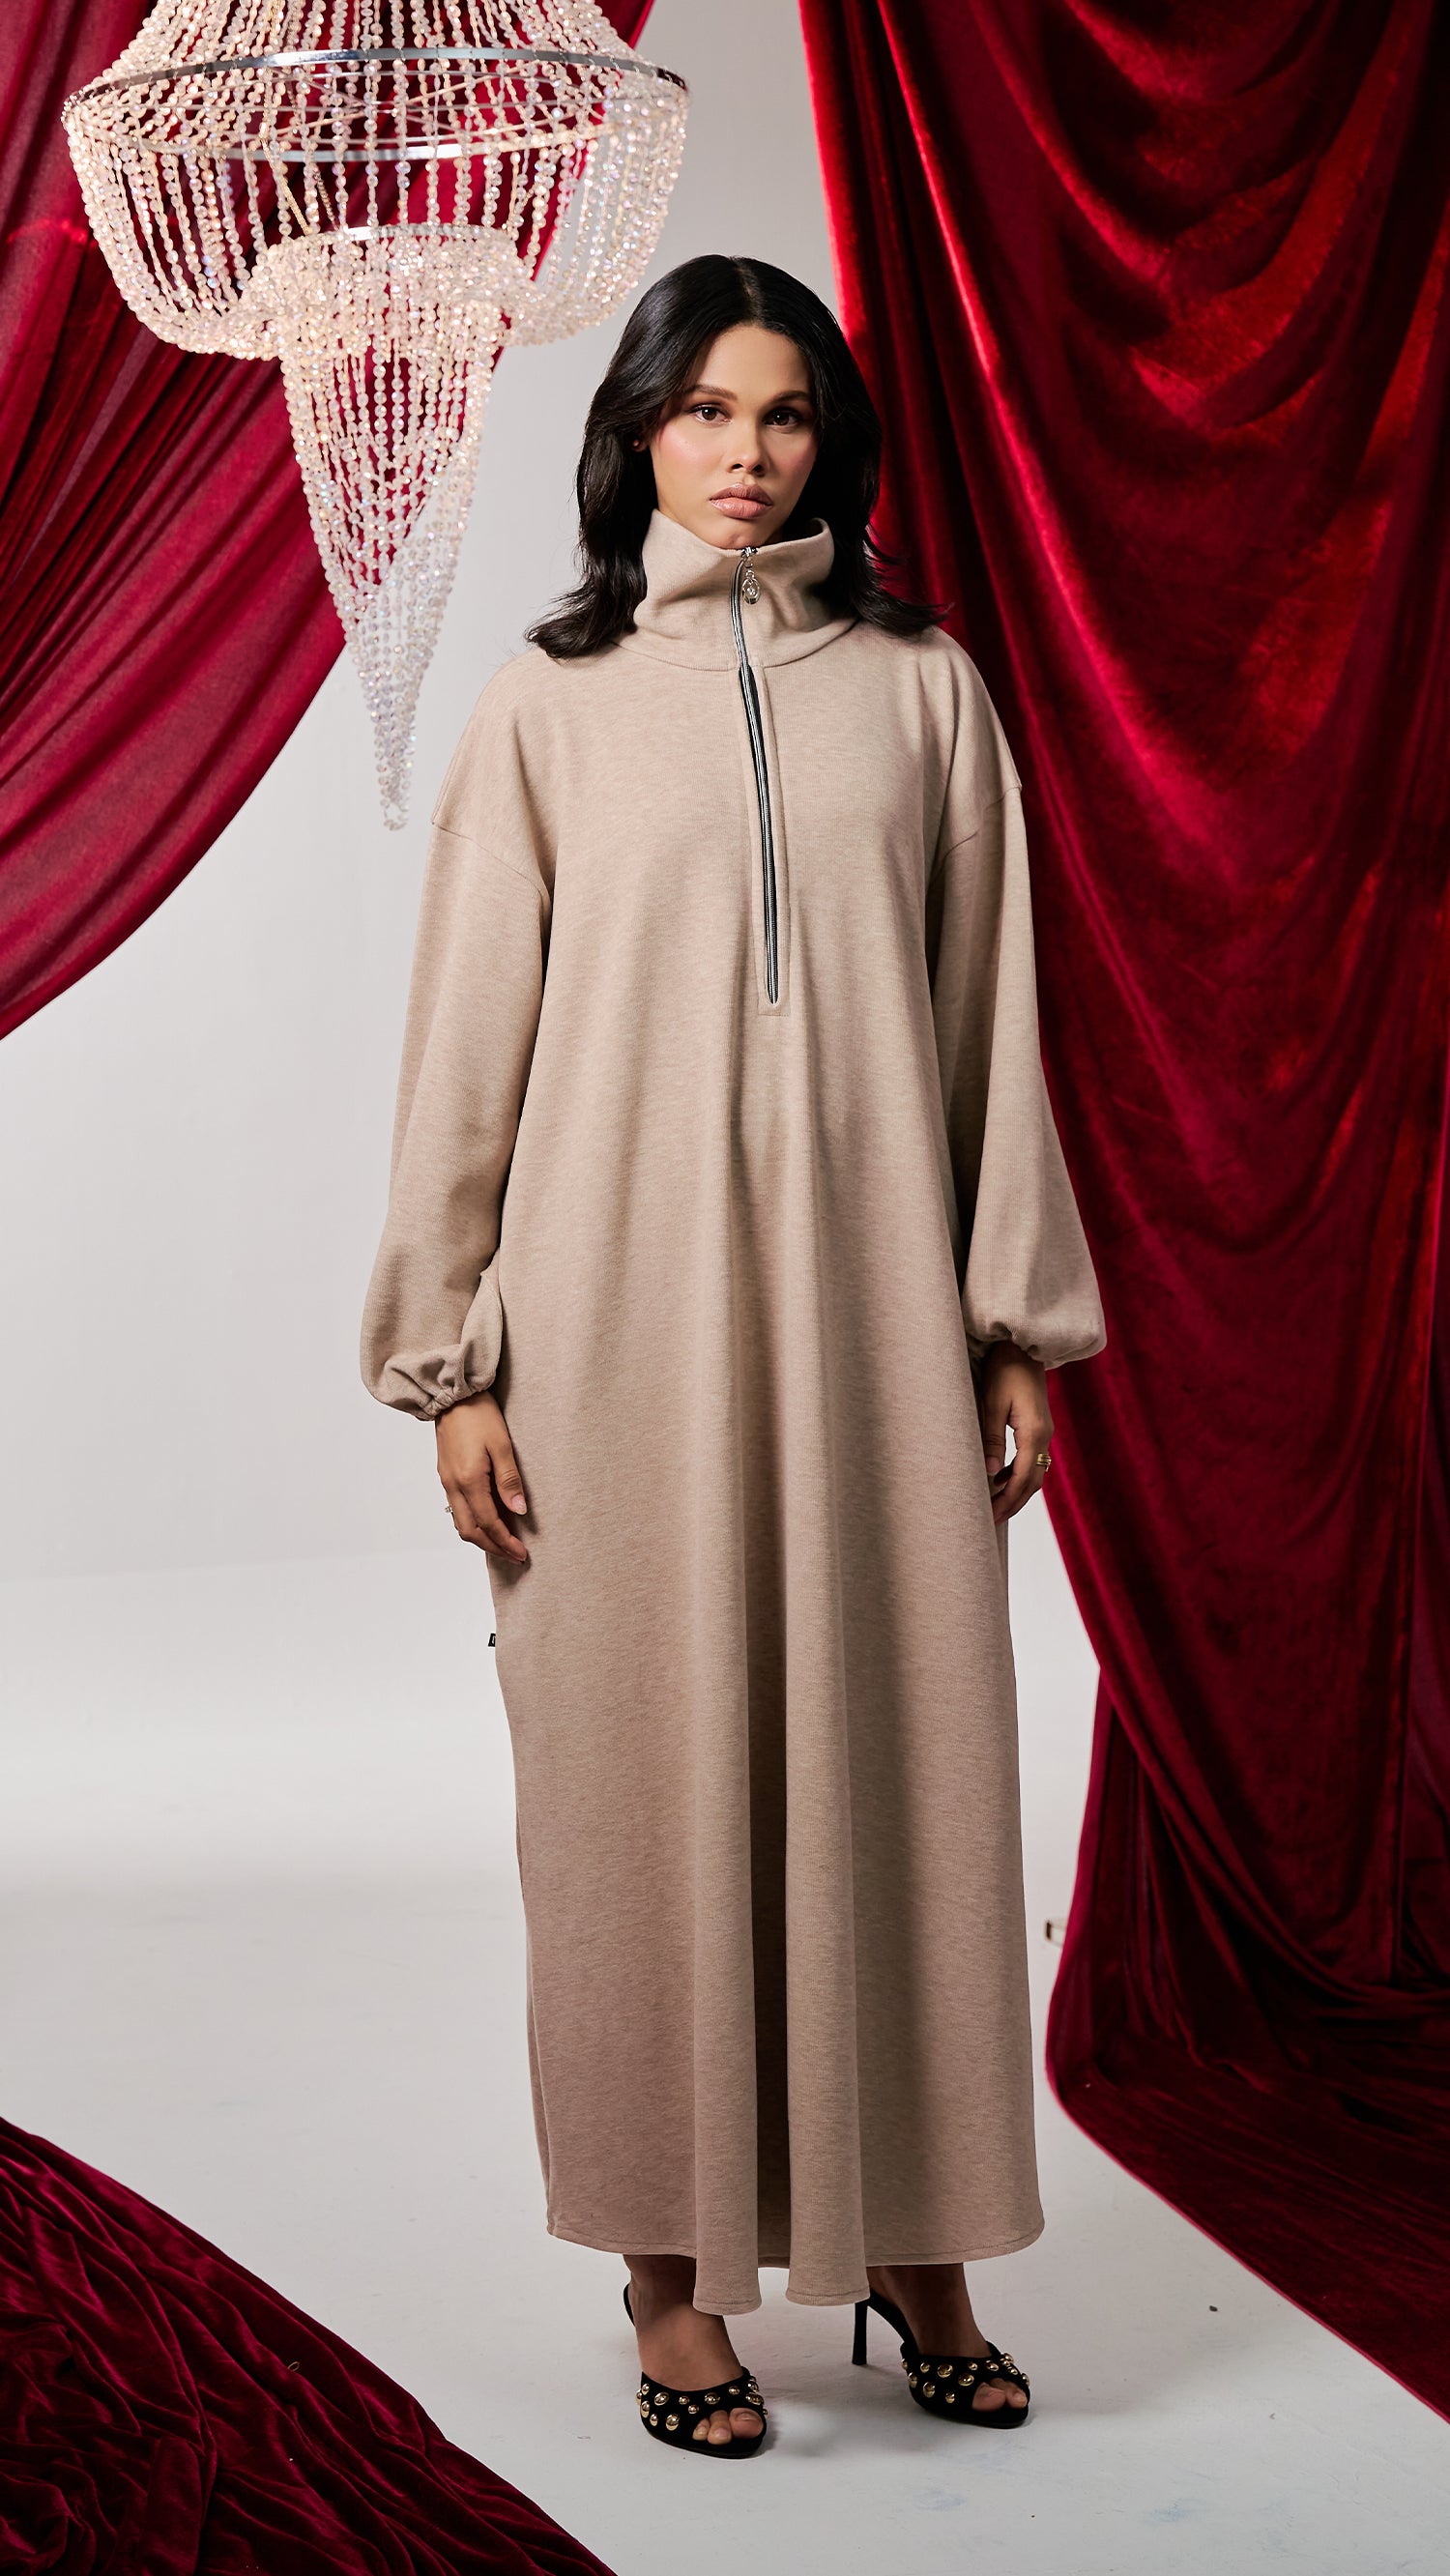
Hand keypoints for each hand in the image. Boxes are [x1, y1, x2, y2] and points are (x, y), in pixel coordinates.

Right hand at [436, 1391, 528, 1563]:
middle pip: (470, 1532)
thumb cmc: (479, 1415)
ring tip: (503, 1542)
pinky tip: (488, 1519)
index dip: (505, 1542)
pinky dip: (473, 1522)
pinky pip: (457, 1509)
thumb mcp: (502, 1446)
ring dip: (482, 1538)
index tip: (522, 1553)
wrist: (453, 1395)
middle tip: (515, 1555)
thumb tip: (519, 1510)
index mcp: (469, 1480)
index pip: (488, 1523)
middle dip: (493, 1547)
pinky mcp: (446, 1474)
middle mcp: (454, 1486)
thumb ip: (509, 1480)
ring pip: (461, 1523)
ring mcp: (447, 1481)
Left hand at [979, 1340, 1053, 1525]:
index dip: (1008, 1500)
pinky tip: (1000, 1478)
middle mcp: (1044, 1436)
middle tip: (991, 1521)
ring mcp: (1043, 1432)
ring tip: (994, 1505)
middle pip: (1033, 1482)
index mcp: (1034, 1433)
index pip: (1023, 1478)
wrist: (1022, 1345)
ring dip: (1016, 1491)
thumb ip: (992, 1438)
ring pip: (1035, 1472)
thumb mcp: (992, 1403)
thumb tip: (990, 1473)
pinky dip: (1018, 1474)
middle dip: (1013, 1503)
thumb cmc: (1004, 1369)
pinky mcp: (1038, 1426)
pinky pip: (1032, 1459)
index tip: (991, 1516)